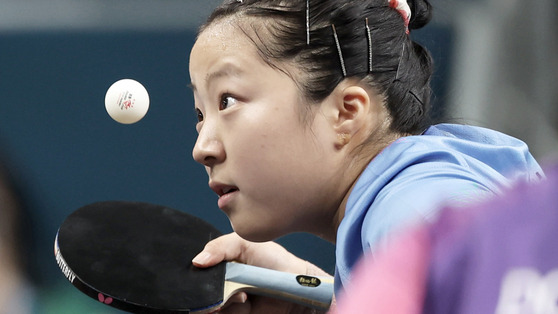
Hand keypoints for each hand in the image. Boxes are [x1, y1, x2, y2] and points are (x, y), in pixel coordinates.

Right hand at [192, 232, 331, 313]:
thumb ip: (219, 247)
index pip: (195, 270)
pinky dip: (232, 310)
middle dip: (208, 290)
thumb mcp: (245, 243)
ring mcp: (225, 301)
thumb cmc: (272, 260)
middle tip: (229, 285)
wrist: (294, 284)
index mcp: (218, 263)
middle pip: (197, 291)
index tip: (202, 270)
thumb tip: (196, 261)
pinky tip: (245, 303)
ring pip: (208, 306)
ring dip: (223, 301)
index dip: (196, 273)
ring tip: (243, 295)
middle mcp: (218, 283)